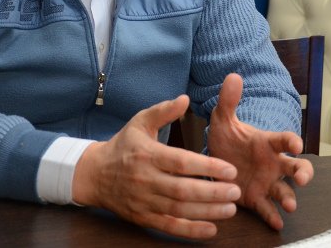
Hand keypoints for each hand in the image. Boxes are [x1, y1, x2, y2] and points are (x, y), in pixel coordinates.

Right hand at [72, 95, 241, 239]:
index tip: (230, 169)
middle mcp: (145, 180)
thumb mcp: (139, 122)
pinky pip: (169, 227)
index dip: (208, 167)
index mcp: (147, 154)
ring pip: (179, 210)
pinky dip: (191, 231)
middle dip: (213, 192)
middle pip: (183, 190)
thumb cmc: (122, 145)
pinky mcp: (143, 217)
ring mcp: (144, 201)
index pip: (181, 162)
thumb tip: (185, 98)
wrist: (94, 174)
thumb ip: (163, 111)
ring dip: (207, 212)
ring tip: (231, 209)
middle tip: (236, 191)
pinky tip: (211, 229)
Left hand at [207, 73, 313, 229]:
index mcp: (267, 143)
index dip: (292, 141)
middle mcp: (273, 164)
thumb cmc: (227, 139)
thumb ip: (228, 100)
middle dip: (303, 173)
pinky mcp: (256, 199)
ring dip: (289, 198)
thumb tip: (232, 76)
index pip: (284, 140)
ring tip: (290, 205)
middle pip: (296, 168)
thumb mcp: (223, 119)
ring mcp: (266, 182)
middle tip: (303, 179)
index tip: (296, 145)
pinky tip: (277, 224)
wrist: (217, 160)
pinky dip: (273, 217)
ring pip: (284, 191)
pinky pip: (268, 209)